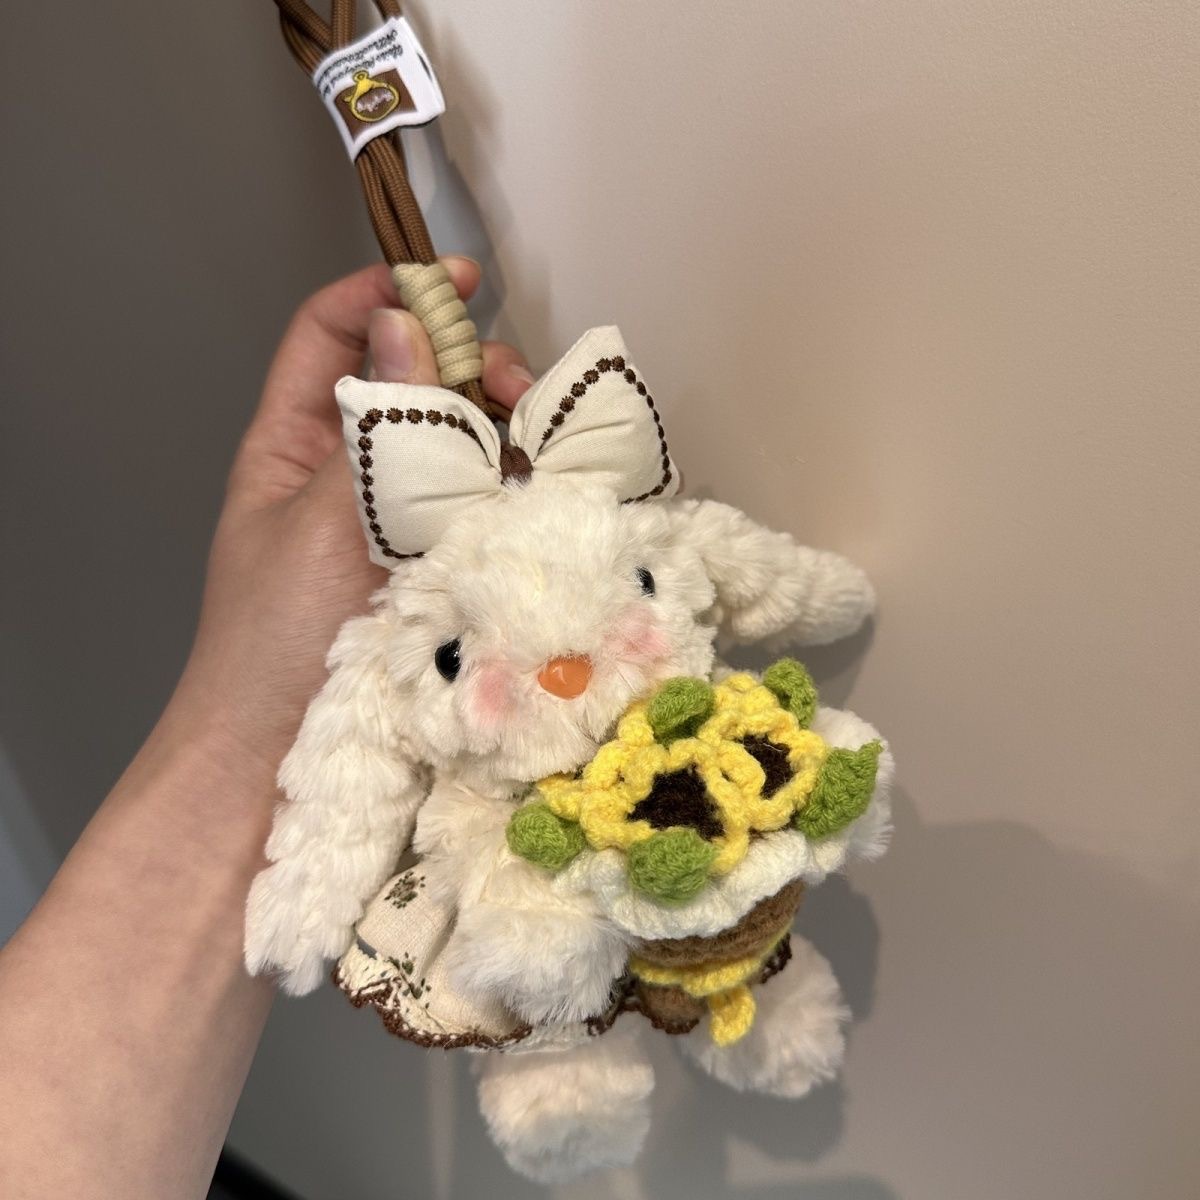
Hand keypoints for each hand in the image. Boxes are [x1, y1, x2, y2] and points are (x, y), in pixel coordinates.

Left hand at [173, 258, 534, 778]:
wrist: (287, 767)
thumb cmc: (275, 641)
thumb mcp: (315, 520)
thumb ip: (372, 426)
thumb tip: (406, 322)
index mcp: (299, 445)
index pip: (335, 336)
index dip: (387, 293)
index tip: (457, 280)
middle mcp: (361, 472)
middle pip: (421, 381)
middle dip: (472, 365)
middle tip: (518, 390)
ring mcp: (413, 521)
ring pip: (470, 442)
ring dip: (511, 426)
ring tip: (548, 443)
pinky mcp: (456, 568)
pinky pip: (497, 507)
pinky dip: (529, 487)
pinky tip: (560, 485)